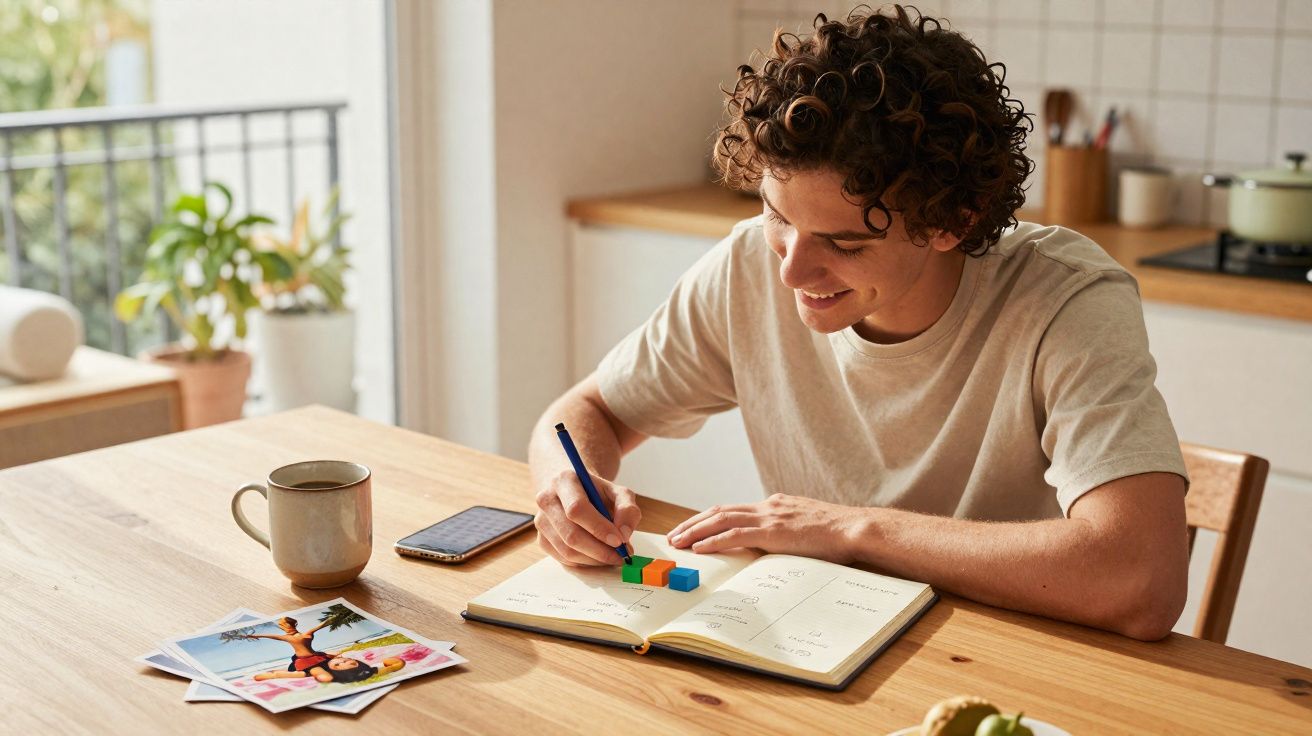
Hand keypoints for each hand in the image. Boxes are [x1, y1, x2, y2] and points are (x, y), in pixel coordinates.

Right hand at [534, 469, 640, 566]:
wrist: (575, 492)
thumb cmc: (598, 493)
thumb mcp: (618, 492)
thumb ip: (627, 509)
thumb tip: (624, 534)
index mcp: (564, 481)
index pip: (577, 509)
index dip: (599, 528)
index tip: (619, 540)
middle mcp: (546, 500)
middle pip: (571, 534)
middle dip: (600, 550)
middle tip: (621, 555)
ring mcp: (541, 521)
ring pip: (567, 551)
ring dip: (595, 560)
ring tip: (613, 556)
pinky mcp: (542, 539)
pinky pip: (564, 560)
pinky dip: (586, 564)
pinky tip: (599, 557)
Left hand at [666, 493, 864, 562]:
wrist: (855, 529)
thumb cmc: (838, 534)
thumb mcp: (806, 528)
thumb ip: (788, 532)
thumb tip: (775, 546)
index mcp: (775, 505)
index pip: (734, 509)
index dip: (710, 518)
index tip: (693, 528)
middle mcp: (768, 506)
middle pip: (720, 510)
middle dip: (694, 522)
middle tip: (675, 534)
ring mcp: (770, 516)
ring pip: (722, 519)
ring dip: (696, 530)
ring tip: (678, 541)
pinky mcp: (773, 531)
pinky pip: (736, 535)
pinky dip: (714, 540)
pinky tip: (699, 548)